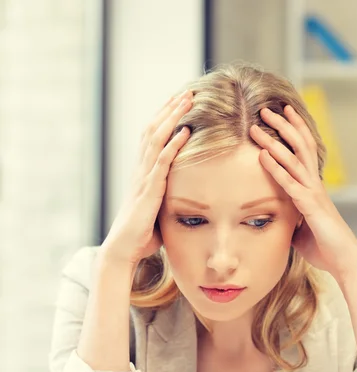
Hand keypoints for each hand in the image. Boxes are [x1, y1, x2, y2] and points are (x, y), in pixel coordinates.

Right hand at [101, 89, 192, 266]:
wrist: (123, 248)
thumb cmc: (141, 235)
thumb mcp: (158, 211)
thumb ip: (168, 198)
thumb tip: (186, 199)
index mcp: (143, 173)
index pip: (153, 138)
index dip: (165, 119)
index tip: (180, 103)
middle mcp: (141, 170)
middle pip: (154, 130)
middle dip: (170, 110)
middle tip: (186, 92)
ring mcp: (143, 178)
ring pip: (157, 139)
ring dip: (172, 118)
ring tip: (187, 100)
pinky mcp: (148, 190)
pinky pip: (161, 162)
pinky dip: (173, 145)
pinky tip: (185, 132)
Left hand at [249, 105, 356, 281]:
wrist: (345, 261)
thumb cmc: (325, 247)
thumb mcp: (301, 230)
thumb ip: (291, 218)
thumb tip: (278, 217)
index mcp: (313, 187)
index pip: (304, 152)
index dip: (294, 131)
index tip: (281, 114)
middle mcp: (315, 184)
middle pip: (300, 145)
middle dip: (283, 125)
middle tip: (266, 108)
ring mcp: (314, 193)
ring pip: (294, 159)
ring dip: (274, 141)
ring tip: (257, 126)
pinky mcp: (311, 207)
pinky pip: (290, 183)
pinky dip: (275, 168)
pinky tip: (262, 156)